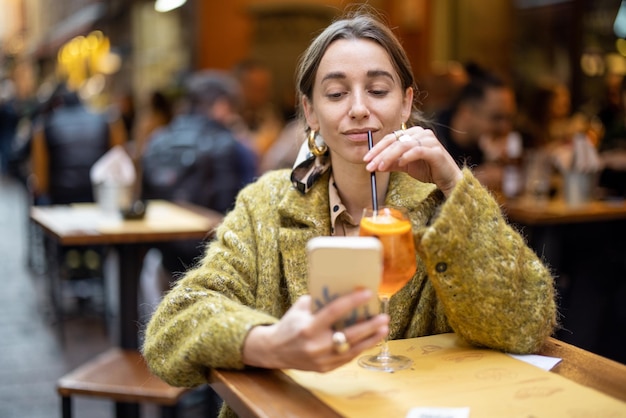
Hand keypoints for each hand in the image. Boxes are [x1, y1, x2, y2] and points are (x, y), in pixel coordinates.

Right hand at [242, 290, 388, 371]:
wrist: (273, 350)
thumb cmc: (289, 325)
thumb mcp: (300, 309)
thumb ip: (318, 301)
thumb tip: (341, 290)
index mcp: (308, 327)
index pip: (334, 312)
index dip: (352, 302)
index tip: (367, 293)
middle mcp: (316, 345)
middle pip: (349, 335)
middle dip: (369, 326)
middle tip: (384, 317)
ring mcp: (321, 360)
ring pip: (352, 350)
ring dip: (371, 339)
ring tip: (384, 329)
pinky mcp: (324, 369)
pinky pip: (347, 358)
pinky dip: (360, 348)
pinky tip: (371, 340)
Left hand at [363, 126, 462, 196]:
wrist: (447, 179)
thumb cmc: (427, 169)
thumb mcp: (404, 166)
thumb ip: (390, 163)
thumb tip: (373, 165)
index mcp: (412, 134)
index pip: (390, 138)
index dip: (376, 148)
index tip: (365, 159)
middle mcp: (421, 133)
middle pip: (395, 140)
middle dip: (379, 154)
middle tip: (369, 165)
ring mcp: (429, 140)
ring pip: (404, 145)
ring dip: (389, 156)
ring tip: (380, 167)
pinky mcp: (436, 151)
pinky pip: (418, 151)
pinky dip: (407, 157)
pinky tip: (400, 164)